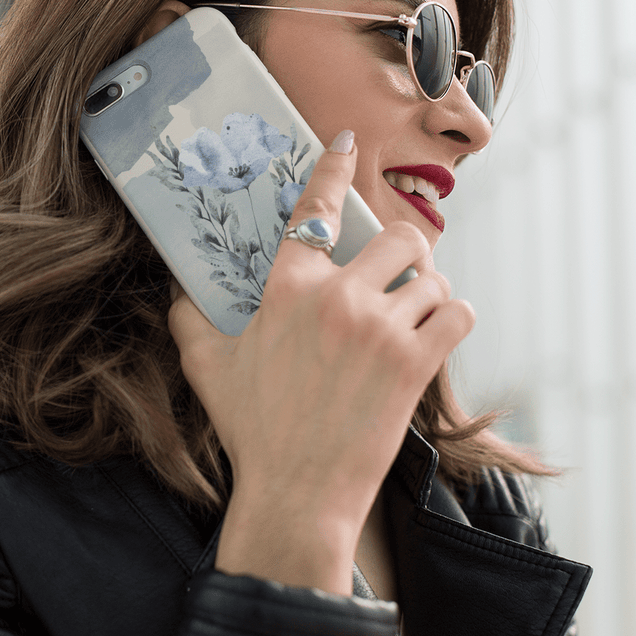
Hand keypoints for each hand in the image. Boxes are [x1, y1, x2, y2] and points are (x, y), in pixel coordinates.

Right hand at [168, 130, 474, 594]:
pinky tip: (436, 334)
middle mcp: (336, 297)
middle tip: (395, 278)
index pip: (316, 209)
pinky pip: (458, 313)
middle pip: (398, 237)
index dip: (334, 169)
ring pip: (433, 276)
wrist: (296, 492)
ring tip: (414, 313)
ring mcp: (380, 329)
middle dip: (404, 253)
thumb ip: (189, 317)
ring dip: (429, 291)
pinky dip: (453, 318)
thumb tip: (177, 288)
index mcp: (287, 289)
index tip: (346, 143)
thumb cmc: (251, 430)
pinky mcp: (415, 363)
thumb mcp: (206, 366)